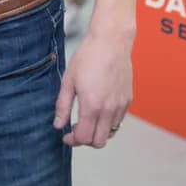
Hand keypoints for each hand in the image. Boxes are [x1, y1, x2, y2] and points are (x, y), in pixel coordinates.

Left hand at [52, 31, 132, 147]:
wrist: (110, 42)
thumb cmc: (88, 57)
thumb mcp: (68, 80)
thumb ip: (63, 106)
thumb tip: (58, 125)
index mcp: (92, 106)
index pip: (84, 138)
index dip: (73, 141)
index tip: (66, 136)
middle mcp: (109, 110)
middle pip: (99, 142)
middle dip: (86, 140)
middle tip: (75, 130)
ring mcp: (121, 106)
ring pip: (111, 133)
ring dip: (98, 132)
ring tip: (86, 120)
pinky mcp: (128, 101)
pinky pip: (118, 121)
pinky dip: (108, 123)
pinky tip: (98, 110)